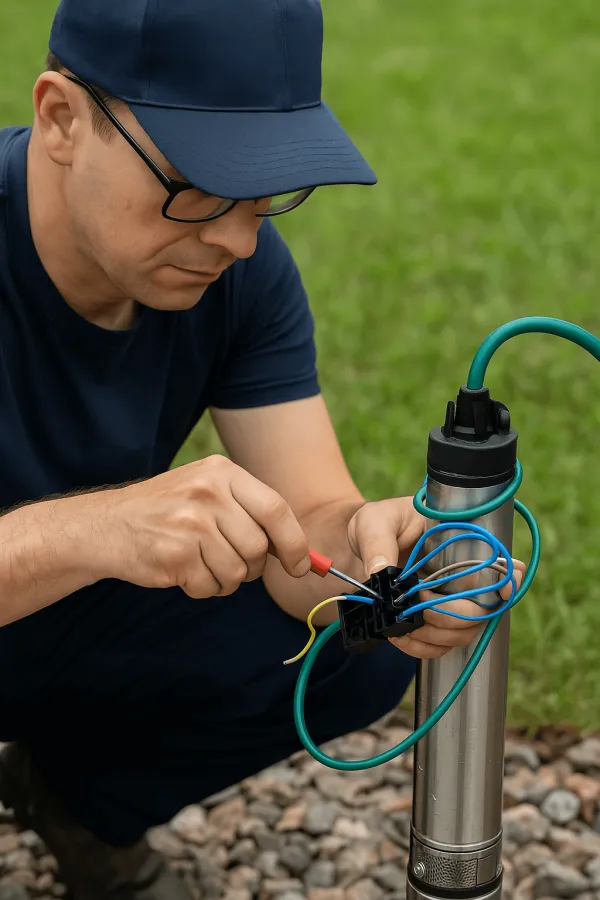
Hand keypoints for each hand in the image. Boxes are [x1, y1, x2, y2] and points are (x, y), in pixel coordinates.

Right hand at [90, 455, 310, 597]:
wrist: (107, 525)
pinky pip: (210, 586)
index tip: (300, 565)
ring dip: (224, 579)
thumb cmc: (167, 511)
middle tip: (229, 562)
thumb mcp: (207, 491)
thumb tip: (300, 552)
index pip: (276, 508)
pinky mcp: (174, 554)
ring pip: (237, 572)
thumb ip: (250, 511)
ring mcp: (190, 524)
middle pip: (258, 547)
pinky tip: (183, 570)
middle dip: (251, 566)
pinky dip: (202, 588)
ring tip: (200, 563)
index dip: (294, 542)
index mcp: (221, 472)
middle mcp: (207, 493)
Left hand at [347, 496, 525, 659]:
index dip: (507, 581)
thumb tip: (382, 570)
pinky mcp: (434, 621)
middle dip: (452, 613)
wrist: (358, 546)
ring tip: (403, 621)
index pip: (499, 563)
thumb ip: (377, 542)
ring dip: (436, 633)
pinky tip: (399, 636)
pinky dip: (421, 647)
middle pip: (482, 609)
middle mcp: (463, 575)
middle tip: (419, 603)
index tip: (501, 593)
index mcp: (459, 541)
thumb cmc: (373, 523)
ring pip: (465, 633)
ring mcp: (451, 600)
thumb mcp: (371, 521)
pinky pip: (440, 647)